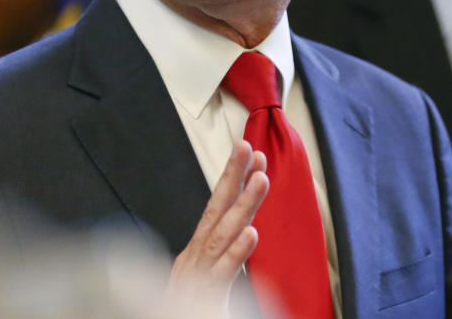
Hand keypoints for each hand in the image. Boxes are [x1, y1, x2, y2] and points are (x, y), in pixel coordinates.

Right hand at [161, 140, 267, 318]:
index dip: (236, 181)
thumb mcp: (209, 277)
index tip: (254, 157)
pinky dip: (235, 253)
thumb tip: (245, 232)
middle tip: (248, 148)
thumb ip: (225, 255)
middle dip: (233, 176)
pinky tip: (251, 235)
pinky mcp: (203, 299)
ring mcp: (196, 277)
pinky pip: (221, 274)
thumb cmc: (191, 310)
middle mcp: (195, 259)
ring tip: (261, 179)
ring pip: (221, 236)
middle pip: (216, 210)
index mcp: (198, 252)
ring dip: (242, 205)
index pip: (219, 209)